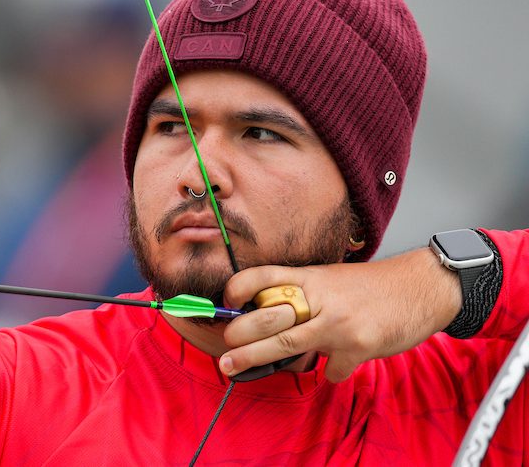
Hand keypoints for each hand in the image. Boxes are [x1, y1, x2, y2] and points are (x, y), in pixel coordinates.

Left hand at [219, 247, 460, 381]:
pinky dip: (331, 371)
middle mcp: (321, 298)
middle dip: (239, 334)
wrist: (422, 289)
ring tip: (234, 366)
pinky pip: (330, 369)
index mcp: (311, 277)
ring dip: (256, 357)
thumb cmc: (374, 287)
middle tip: (224, 346)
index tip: (226, 302)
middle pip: (268, 317)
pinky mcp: (357, 347)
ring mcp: (339, 323)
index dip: (240, 288)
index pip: (264, 276)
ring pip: (287, 344)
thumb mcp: (332, 279)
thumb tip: (268, 314)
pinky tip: (337, 364)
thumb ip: (304, 294)